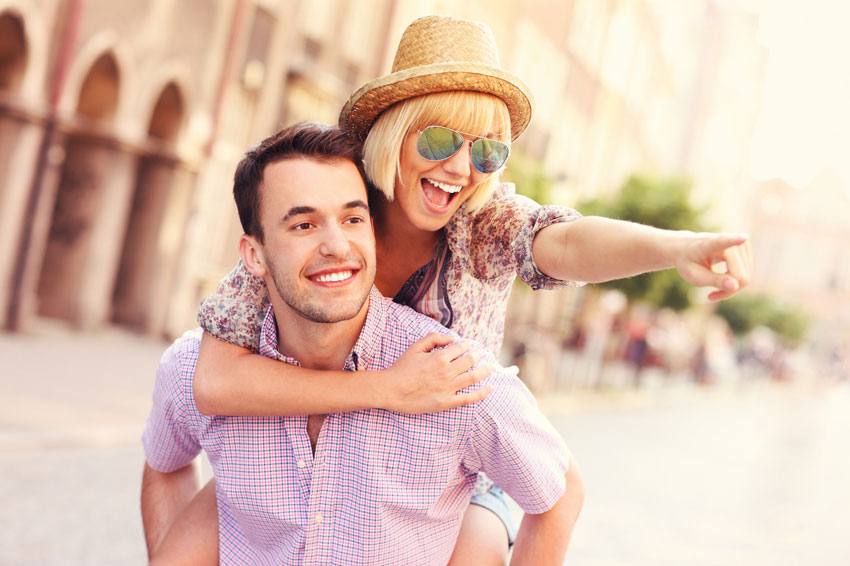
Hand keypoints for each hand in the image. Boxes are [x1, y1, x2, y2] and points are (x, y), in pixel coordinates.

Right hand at [375, 333, 493, 413]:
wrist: (391, 390)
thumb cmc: (402, 367)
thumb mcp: (416, 347)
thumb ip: (434, 338)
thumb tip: (451, 337)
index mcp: (440, 357)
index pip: (461, 348)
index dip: (467, 345)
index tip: (469, 345)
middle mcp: (447, 372)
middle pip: (470, 361)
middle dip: (478, 355)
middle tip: (482, 354)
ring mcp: (448, 388)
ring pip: (473, 377)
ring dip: (485, 370)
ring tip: (490, 367)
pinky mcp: (446, 402)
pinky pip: (469, 399)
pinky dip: (481, 394)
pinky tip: (489, 389)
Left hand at [673, 232, 751, 300]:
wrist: (686, 249)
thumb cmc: (688, 262)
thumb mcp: (694, 276)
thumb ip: (714, 280)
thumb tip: (735, 286)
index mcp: (709, 244)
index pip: (724, 242)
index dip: (734, 240)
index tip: (743, 238)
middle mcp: (729, 239)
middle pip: (740, 277)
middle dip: (728, 290)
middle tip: (711, 296)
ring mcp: (740, 243)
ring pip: (745, 278)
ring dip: (731, 288)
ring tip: (714, 291)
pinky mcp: (746, 247)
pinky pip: (746, 275)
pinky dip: (735, 284)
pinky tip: (722, 283)